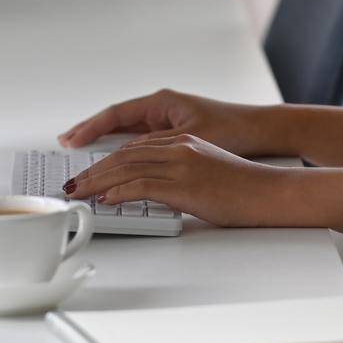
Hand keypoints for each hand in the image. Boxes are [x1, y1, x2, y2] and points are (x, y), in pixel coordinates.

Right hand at [59, 88, 274, 156]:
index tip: (71, 139)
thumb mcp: (188, 139)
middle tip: (65, 143)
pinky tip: (109, 158)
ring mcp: (166, 121)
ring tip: (78, 150)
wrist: (260, 130)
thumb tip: (123, 155)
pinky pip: (138, 139)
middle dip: (90, 132)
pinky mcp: (173, 134)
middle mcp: (161, 109)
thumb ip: (154, 146)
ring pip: (125, 130)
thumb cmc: (231, 129)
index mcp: (162, 103)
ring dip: (103, 140)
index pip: (117, 114)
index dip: (91, 127)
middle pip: (116, 121)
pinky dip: (121, 147)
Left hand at [62, 134, 291, 227]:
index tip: (89, 171)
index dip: (107, 159)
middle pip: (124, 155)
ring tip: (78, 192)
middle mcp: (179, 147)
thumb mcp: (207, 171)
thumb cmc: (243, 188)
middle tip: (73, 183)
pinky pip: (140, 185)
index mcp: (184, 142)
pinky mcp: (183, 183)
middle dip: (93, 170)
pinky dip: (118, 192)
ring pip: (126, 168)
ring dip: (97, 182)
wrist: (269, 192)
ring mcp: (181, 164)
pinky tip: (105, 200)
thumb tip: (155, 190)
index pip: (135, 147)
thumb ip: (179, 174)